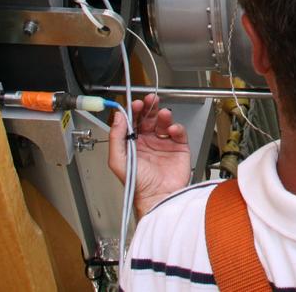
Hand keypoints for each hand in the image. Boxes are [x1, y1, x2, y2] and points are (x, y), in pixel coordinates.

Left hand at [108, 93, 191, 216]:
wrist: (158, 196)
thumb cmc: (138, 185)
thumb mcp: (118, 160)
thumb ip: (116, 137)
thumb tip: (118, 118)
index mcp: (132, 144)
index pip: (133, 122)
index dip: (134, 111)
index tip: (135, 104)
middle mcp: (148, 142)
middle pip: (149, 118)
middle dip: (149, 107)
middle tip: (151, 99)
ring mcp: (164, 144)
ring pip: (164, 122)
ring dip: (163, 115)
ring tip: (163, 113)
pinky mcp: (179, 148)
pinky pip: (179, 132)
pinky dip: (177, 127)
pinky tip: (172, 129)